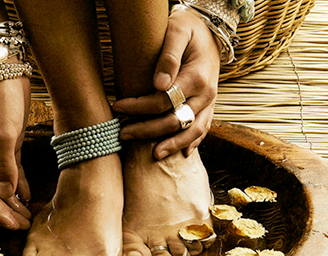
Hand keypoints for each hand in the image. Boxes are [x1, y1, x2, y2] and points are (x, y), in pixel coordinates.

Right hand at [0, 77, 31, 229]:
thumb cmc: (1, 102)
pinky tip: (27, 195)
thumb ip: (5, 166)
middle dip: (8, 212)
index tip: (15, 227)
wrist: (1, 72)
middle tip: (25, 226)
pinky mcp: (10, 143)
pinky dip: (19, 185)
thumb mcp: (5, 134)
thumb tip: (7, 194)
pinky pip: (12, 171)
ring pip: (3, 185)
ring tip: (28, 216)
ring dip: (14, 202)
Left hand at [112, 8, 220, 159]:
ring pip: (193, 131)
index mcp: (197, 77)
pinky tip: (181, 154)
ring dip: (172, 144)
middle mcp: (207, 94)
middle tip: (122, 134)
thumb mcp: (177, 31)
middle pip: (175, 121)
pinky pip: (203, 129)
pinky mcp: (209, 107)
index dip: (139, 108)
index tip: (117, 107)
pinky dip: (192, 142)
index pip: (164, 101)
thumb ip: (168, 56)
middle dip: (147, 130)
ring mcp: (210, 103)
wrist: (211, 31)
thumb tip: (158, 84)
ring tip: (153, 155)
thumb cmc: (188, 29)